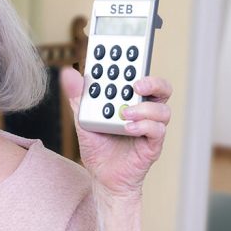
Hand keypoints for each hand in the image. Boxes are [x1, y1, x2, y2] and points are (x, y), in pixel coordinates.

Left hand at [60, 66, 171, 199]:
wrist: (103, 178)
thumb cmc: (98, 147)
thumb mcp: (82, 118)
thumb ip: (78, 96)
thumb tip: (68, 72)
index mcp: (130, 98)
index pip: (139, 75)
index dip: (137, 62)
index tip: (126, 52)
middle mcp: (144, 109)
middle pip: (160, 88)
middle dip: (151, 81)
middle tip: (135, 83)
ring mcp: (150, 126)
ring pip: (162, 109)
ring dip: (144, 109)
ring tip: (125, 113)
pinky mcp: (153, 144)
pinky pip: (157, 131)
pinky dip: (143, 127)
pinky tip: (128, 129)